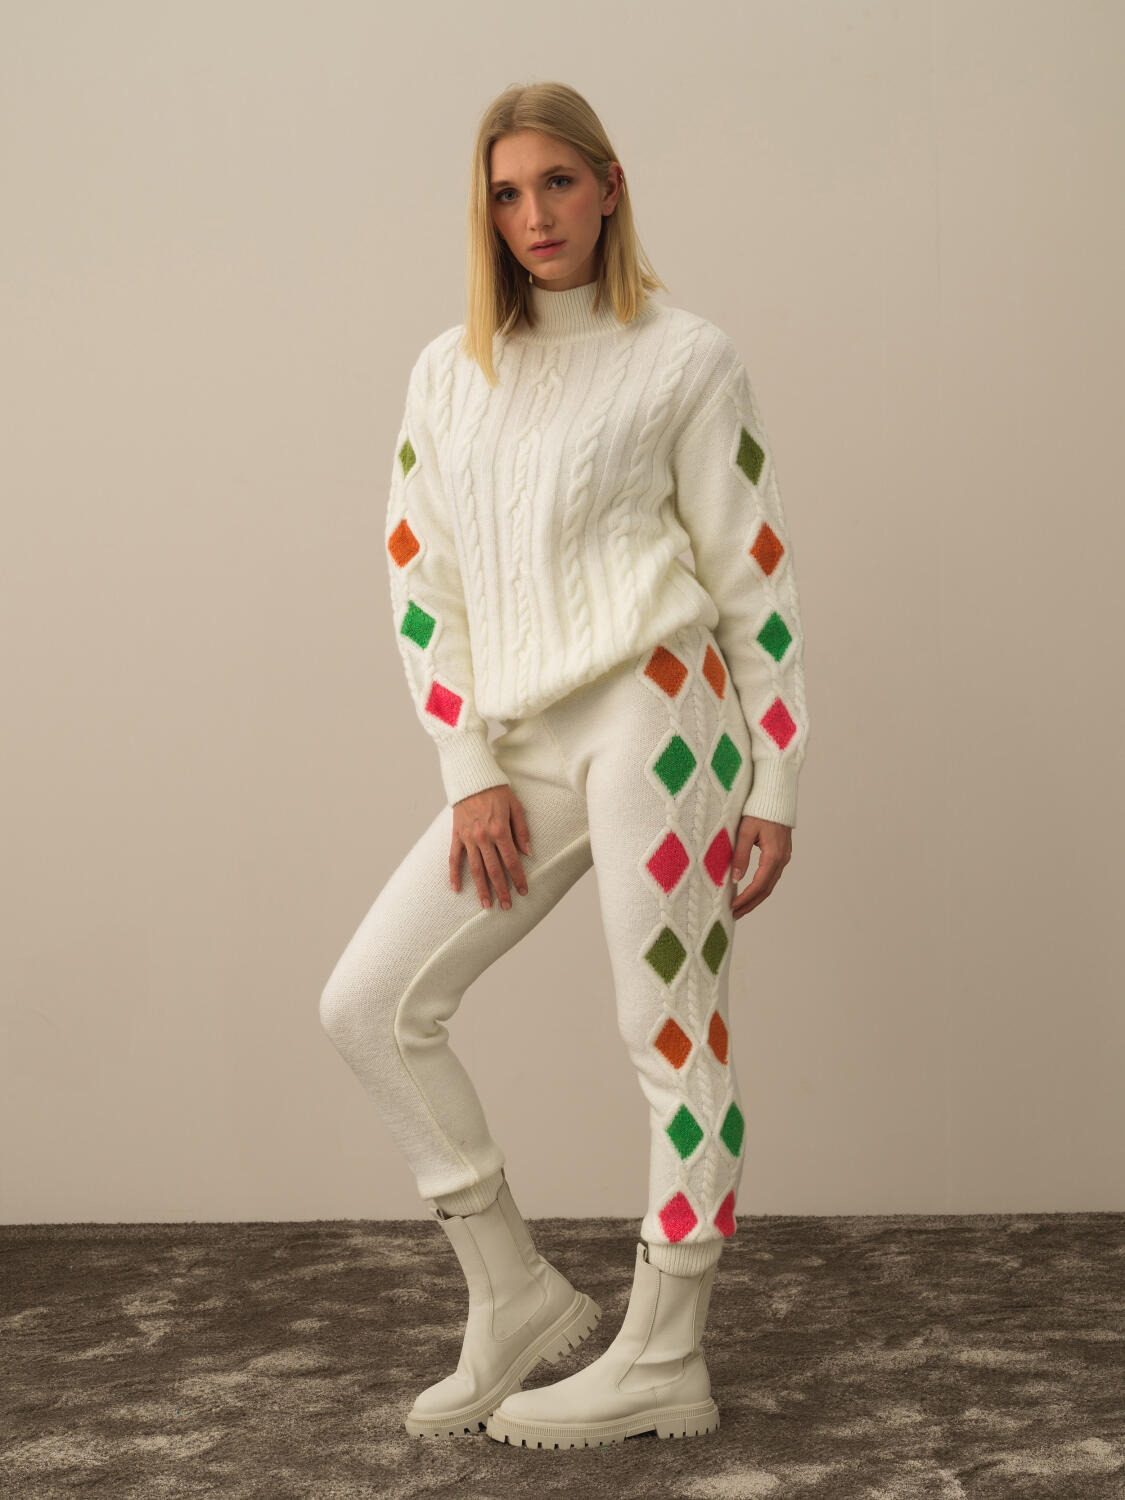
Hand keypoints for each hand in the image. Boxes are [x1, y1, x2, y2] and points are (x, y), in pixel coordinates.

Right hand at [450, 784, 530, 910]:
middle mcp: (483, 837)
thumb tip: (528, 853)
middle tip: (506, 906)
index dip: (518, 878)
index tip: (523, 891)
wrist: (472, 779)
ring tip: (486, 905)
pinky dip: (454, 875)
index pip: (512, 861)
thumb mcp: (516, 807)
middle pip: (493, 870)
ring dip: (481, 889)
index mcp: (500, 831)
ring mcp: (468, 838)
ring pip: (475, 869)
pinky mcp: (456, 836)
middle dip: (501, 890)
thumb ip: (522, 831)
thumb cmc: (497, 791)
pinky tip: (456, 889)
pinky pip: (453, 859)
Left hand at [730, 815, 792, 918]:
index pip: (759, 885)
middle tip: (734, 915)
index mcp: (773, 855)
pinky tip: (750, 891)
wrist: (776, 797)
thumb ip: (741, 855)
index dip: (746, 898)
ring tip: (740, 908)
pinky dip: (761, 887)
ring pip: (770, 884)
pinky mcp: (781, 854)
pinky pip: (771, 876)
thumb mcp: (745, 831)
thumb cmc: (759, 810)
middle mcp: (782, 859)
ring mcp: (784, 857)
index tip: (732, 907)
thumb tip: (736, 879)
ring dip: (756, 898)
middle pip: (766, 889)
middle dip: (750, 904)